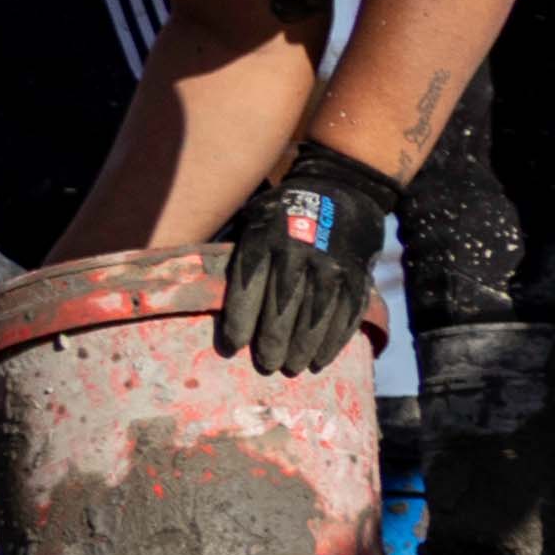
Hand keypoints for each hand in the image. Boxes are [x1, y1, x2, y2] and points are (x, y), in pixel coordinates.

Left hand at [216, 142, 401, 376]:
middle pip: (282, 310)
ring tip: (294, 366)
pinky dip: (334, 341)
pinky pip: (346, 315)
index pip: (248, 290)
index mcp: (266, 241)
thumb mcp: (254, 219)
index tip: (234, 348)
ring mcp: (331, 266)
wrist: (344, 187)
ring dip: (304, 347)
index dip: (240, 323)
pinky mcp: (357, 274)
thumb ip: (237, 252)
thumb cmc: (285, 210)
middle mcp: (299, 255)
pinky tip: (321, 358)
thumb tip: (196, 286)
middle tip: (269, 365)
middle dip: (273, 343)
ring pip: (315, 318)